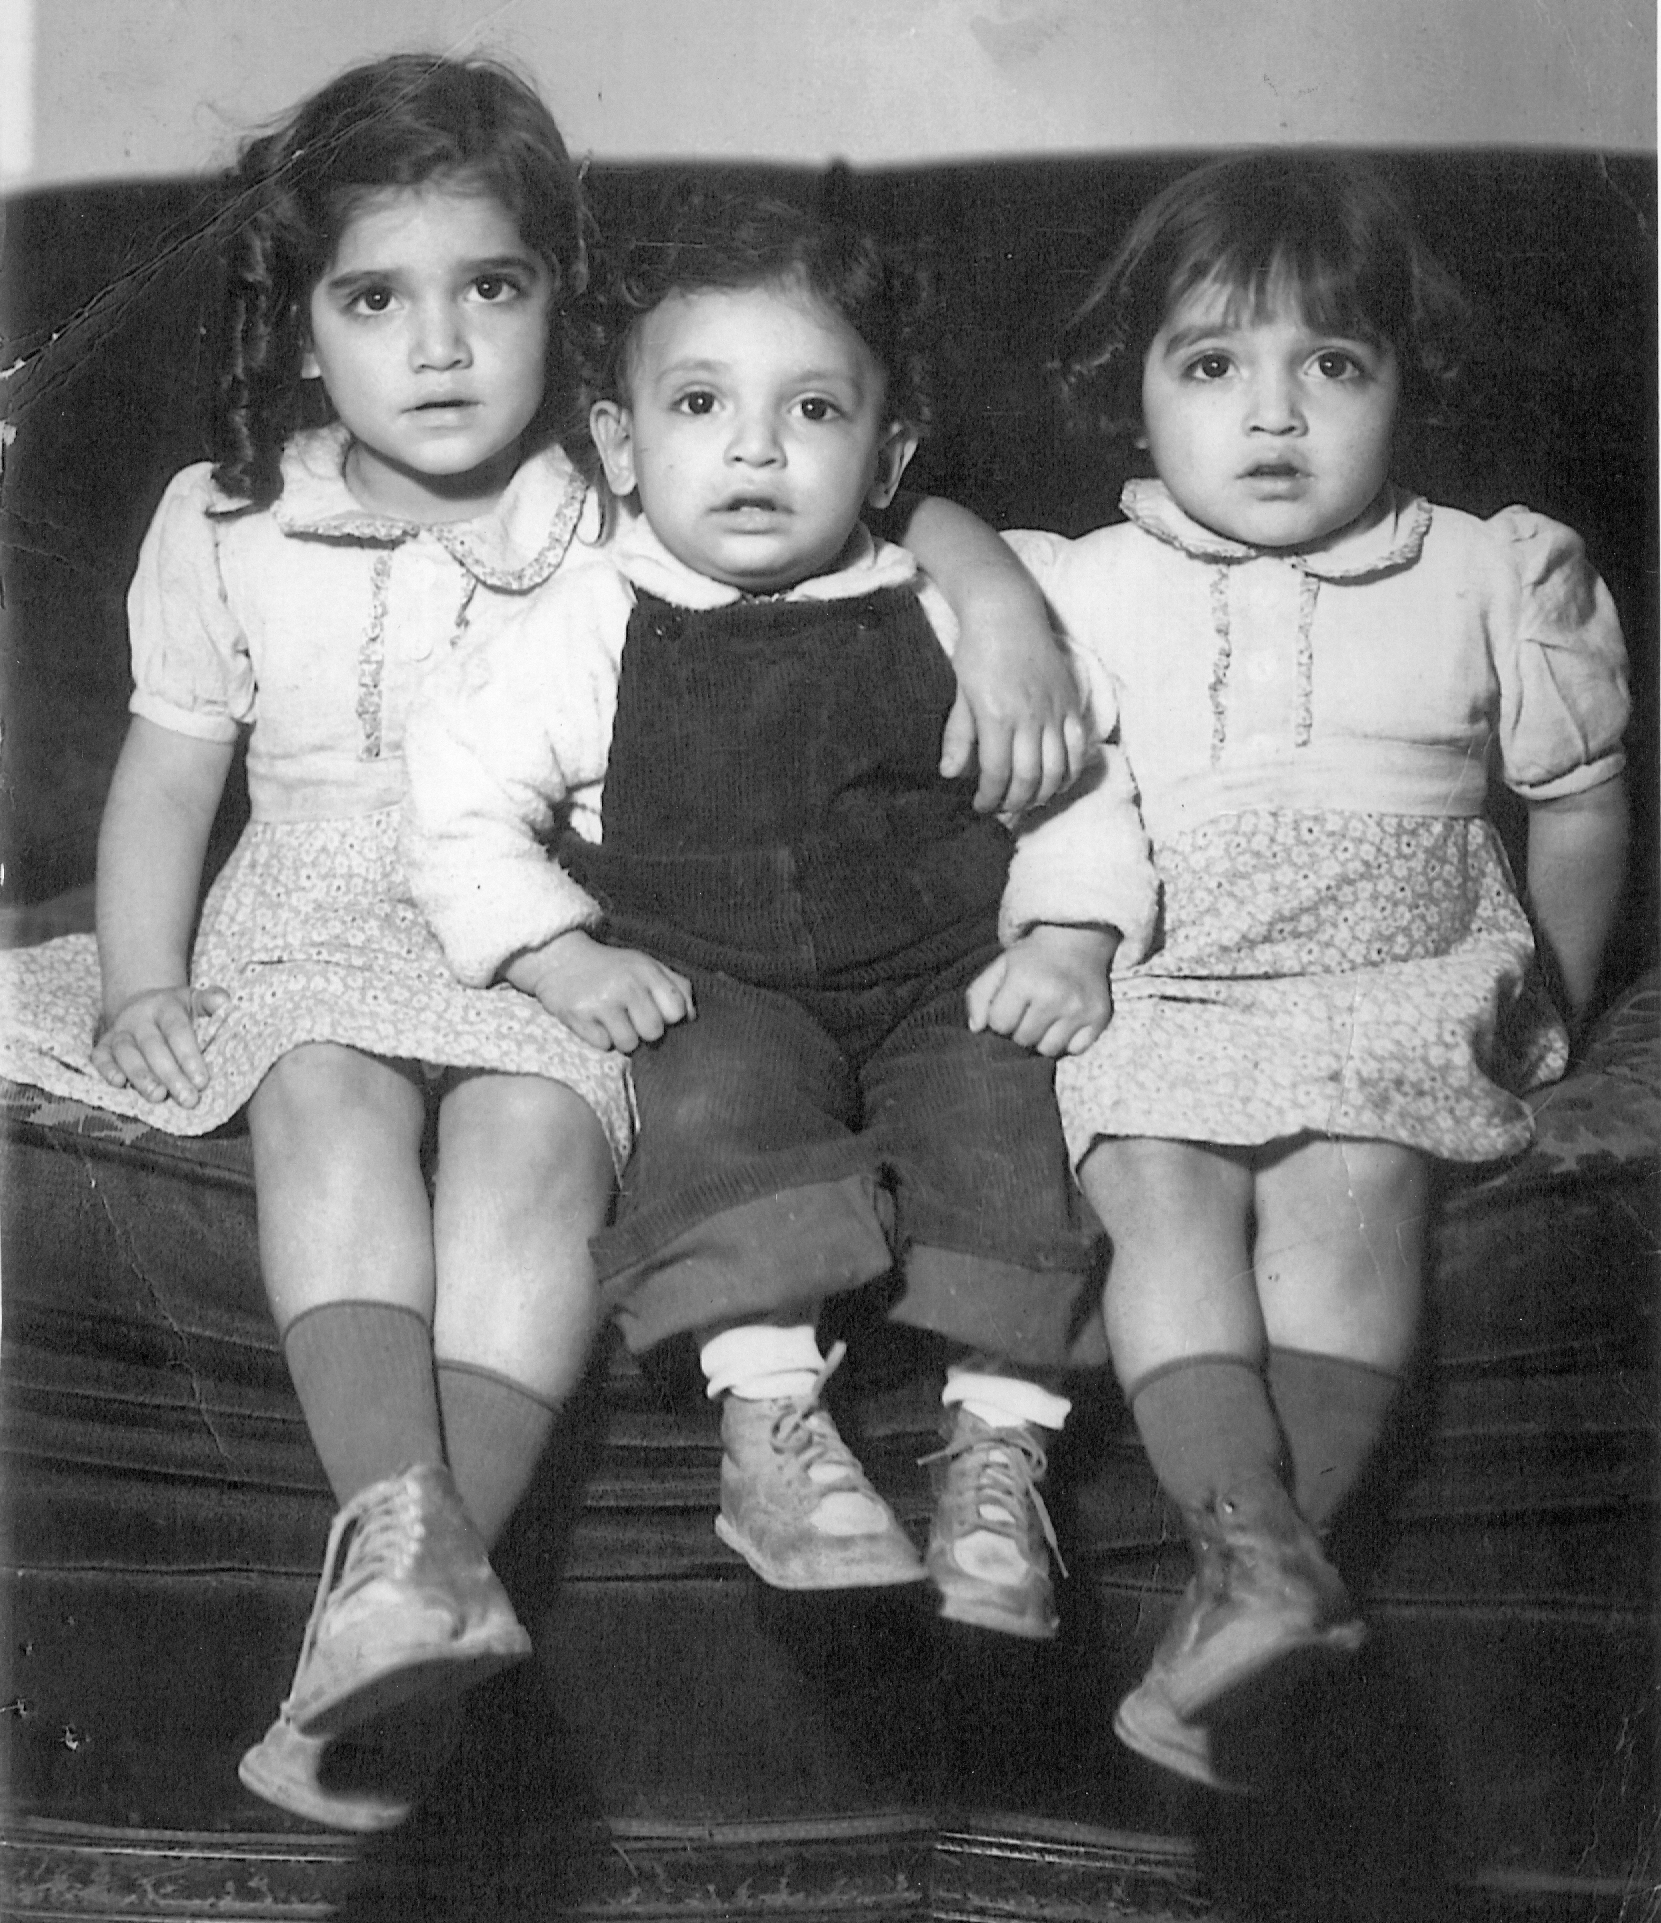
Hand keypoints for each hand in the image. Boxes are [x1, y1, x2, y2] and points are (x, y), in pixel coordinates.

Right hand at [91, 984, 228, 1105]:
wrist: (144, 1004)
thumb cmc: (178, 1010)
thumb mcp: (196, 1000)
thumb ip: (212, 1000)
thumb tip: (225, 1002)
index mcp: (166, 1006)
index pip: (177, 1030)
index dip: (189, 1056)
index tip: (202, 1081)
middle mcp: (139, 1018)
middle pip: (153, 1046)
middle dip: (170, 1074)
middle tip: (187, 1098)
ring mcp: (119, 1031)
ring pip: (126, 1053)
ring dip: (140, 1075)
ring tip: (158, 1096)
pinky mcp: (103, 1045)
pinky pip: (99, 1056)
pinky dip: (105, 1070)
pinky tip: (118, 1084)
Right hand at [510, 929, 694, 1052]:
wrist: (560, 958)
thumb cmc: (611, 967)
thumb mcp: (646, 966)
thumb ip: (676, 986)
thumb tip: (692, 1017)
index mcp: (646, 971)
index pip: (676, 1011)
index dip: (668, 1017)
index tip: (655, 1011)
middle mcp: (626, 985)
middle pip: (653, 1032)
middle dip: (643, 1030)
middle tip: (630, 1017)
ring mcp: (601, 1001)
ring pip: (628, 1044)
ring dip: (621, 1038)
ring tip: (611, 1021)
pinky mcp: (577, 1016)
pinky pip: (602, 1045)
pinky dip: (599, 1039)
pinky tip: (593, 1022)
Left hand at [940, 621, 1087, 813]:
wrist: (1007, 612)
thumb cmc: (977, 651)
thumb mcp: (960, 693)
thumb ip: (958, 736)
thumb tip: (949, 774)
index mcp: (997, 716)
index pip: (997, 774)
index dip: (989, 798)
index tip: (981, 806)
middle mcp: (1030, 717)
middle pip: (1029, 778)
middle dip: (1015, 803)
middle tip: (1003, 812)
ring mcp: (1054, 710)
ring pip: (1057, 768)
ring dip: (1043, 794)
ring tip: (1028, 802)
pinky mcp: (1071, 702)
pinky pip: (1078, 748)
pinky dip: (1071, 772)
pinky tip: (1058, 784)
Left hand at [965, 925, 1115, 1057]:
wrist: (1078, 939)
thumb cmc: (1033, 958)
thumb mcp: (1000, 967)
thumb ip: (979, 995)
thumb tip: (976, 1029)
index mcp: (1025, 980)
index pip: (999, 1024)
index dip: (1000, 1018)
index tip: (1009, 1006)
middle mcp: (1054, 995)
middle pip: (1023, 1040)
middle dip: (1020, 1030)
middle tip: (1028, 1011)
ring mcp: (1079, 1008)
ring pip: (1048, 1050)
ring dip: (1042, 1039)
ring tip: (1045, 1018)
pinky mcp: (1099, 1017)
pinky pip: (1075, 1049)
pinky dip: (1068, 1041)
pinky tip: (1065, 1022)